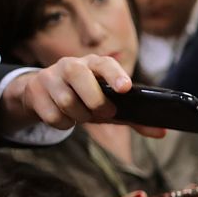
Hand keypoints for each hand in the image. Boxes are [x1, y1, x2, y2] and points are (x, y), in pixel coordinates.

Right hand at [0, 54, 163, 136]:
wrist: (44, 95)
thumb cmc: (85, 99)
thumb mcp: (110, 107)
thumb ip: (135, 119)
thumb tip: (162, 132)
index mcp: (94, 64)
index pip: (105, 64)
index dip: (115, 75)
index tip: (125, 88)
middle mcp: (71, 65)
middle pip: (81, 79)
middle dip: (95, 102)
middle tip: (104, 113)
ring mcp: (50, 76)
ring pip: (66, 101)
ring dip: (79, 116)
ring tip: (82, 115)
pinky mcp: (35, 91)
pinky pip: (53, 115)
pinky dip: (63, 123)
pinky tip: (65, 117)